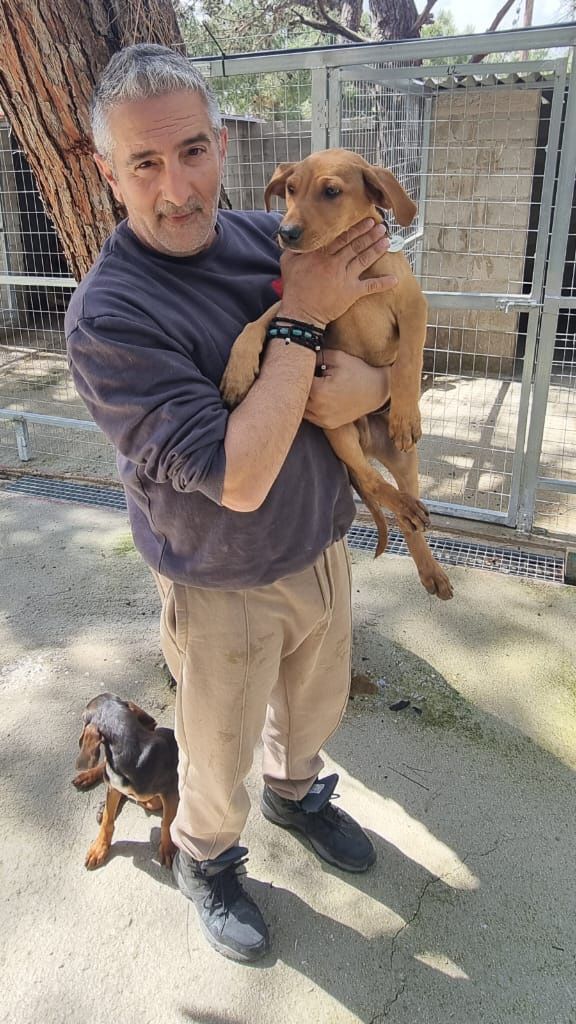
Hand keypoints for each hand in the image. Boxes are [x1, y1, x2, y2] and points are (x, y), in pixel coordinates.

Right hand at [278, 219, 396, 327]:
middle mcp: (335, 262)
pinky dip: (383, 283)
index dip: (356, 228)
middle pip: (356, 245)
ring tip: (387, 240)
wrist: (301, 313)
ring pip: (364, 259)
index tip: (366, 221)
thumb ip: (297, 246)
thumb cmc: (294, 288)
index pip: (342, 237)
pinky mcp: (351, 292)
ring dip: (377, 249)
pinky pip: (370, 286)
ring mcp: (344, 277)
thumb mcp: (289, 261)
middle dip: (370, 234)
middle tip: (381, 226)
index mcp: (321, 254)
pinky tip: (395, 279)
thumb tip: (299, 234)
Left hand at [304, 350, 390, 429]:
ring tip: (313, 386)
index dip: (297, 373)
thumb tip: (299, 358)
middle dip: (298, 386)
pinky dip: (310, 408)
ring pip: (301, 409)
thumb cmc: (357, 371)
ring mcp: (323, 419)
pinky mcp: (328, 425)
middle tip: (305, 375)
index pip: (296, 381)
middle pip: (297, 397)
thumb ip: (314, 357)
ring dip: (303, 398)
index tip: (300, 366)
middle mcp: (318, 409)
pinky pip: (310, 417)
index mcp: (318, 392)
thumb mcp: (336, 357)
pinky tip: (319, 397)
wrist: (377, 390)